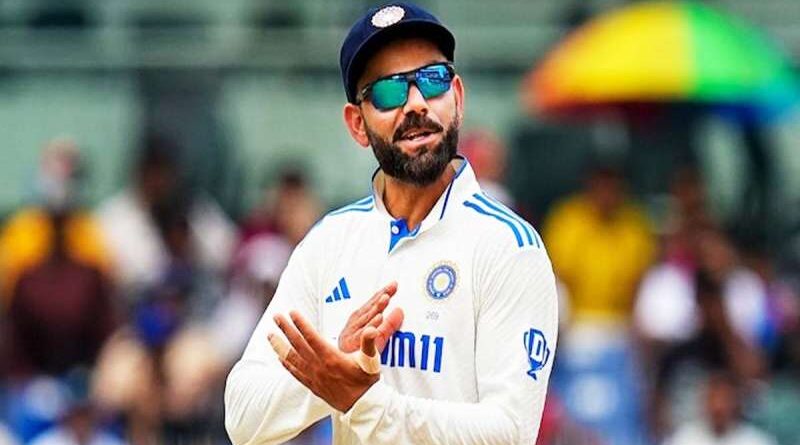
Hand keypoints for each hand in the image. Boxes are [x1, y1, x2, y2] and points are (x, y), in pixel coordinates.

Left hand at [269, 311, 397, 411]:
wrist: (362, 407)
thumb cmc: (367, 382)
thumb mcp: (371, 361)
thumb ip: (370, 343)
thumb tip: (371, 330)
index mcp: (332, 358)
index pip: (312, 337)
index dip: (301, 323)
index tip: (292, 312)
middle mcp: (319, 367)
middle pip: (298, 345)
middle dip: (286, 329)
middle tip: (276, 316)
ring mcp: (314, 377)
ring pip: (292, 358)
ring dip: (280, 345)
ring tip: (270, 334)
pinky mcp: (312, 386)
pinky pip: (295, 372)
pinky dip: (286, 363)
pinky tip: (279, 357)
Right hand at [338, 282, 403, 353]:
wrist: (342, 376)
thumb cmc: (358, 358)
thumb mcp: (377, 340)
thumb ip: (388, 325)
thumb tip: (400, 310)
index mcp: (356, 324)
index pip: (371, 306)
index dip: (381, 294)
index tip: (393, 285)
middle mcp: (352, 328)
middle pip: (368, 310)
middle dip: (380, 298)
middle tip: (391, 288)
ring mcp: (351, 338)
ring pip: (365, 321)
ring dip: (375, 308)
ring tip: (386, 298)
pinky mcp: (351, 349)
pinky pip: (363, 337)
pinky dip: (370, 327)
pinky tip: (378, 319)